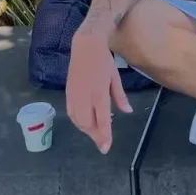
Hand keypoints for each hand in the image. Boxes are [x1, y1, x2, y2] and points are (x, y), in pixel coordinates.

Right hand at [66, 32, 131, 153]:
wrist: (85, 46)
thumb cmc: (104, 61)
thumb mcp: (116, 78)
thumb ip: (120, 97)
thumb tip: (128, 112)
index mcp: (99, 93)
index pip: (102, 120)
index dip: (104, 136)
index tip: (106, 148)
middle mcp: (85, 97)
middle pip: (87, 124)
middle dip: (95, 136)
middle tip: (103, 142)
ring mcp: (74, 95)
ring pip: (78, 121)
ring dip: (86, 130)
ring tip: (96, 134)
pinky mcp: (68, 93)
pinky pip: (71, 113)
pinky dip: (78, 122)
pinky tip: (84, 123)